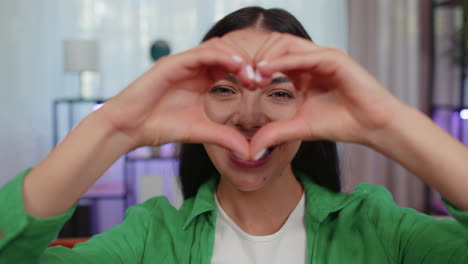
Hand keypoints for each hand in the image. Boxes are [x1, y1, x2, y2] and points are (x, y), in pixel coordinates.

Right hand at [95, 38, 254, 156]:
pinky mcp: (172, 63)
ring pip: (217, 50)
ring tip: (251, 74)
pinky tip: (236, 66)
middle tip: (263, 80)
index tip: (265, 88)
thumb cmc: (161, 127)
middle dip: (248, 66)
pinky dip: (220, 56)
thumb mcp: (201, 132)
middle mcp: (195, 70)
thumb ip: (225, 136)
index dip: (249, 76)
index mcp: (202, 82)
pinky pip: (201, 54)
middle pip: (228, 56)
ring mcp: (183, 64)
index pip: (232, 70)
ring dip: (237, 59)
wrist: (129, 128)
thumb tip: (251, 152)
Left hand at [250, 33, 402, 154]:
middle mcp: (311, 60)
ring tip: (255, 74)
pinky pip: (305, 55)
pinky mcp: (335, 59)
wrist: (372, 126)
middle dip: (257, 57)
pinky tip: (269, 71)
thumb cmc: (340, 123)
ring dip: (268, 56)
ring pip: (287, 43)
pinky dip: (284, 61)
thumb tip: (252, 148)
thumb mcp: (299, 127)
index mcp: (301, 71)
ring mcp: (323, 57)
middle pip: (276, 44)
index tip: (243, 84)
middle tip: (246, 78)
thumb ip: (275, 132)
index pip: (272, 57)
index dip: (255, 67)